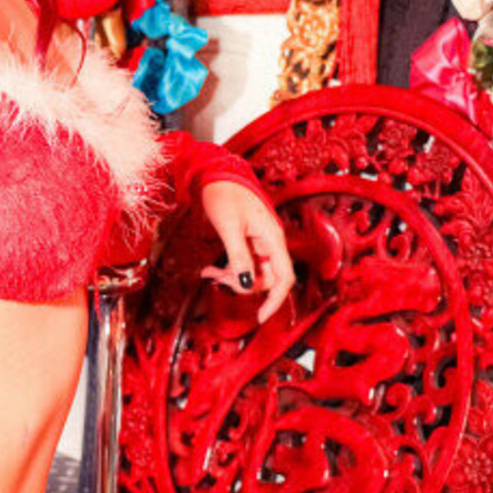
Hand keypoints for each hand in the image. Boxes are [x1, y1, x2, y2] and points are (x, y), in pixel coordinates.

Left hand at [199, 180, 294, 325]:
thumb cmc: (225, 194)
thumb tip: (245, 283)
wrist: (217, 173)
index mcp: (272, 238)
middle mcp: (270, 242)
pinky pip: (243, 263)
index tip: (262, 318)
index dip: (276, 300)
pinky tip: (209, 269)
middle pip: (267, 279)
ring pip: (252, 272)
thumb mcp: (229, 227)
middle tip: (217, 278)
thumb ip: (239, 256)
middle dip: (243, 285)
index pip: (284, 278)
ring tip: (208, 272)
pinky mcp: (248, 241)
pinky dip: (228, 268)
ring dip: (232, 277)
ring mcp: (260, 242)